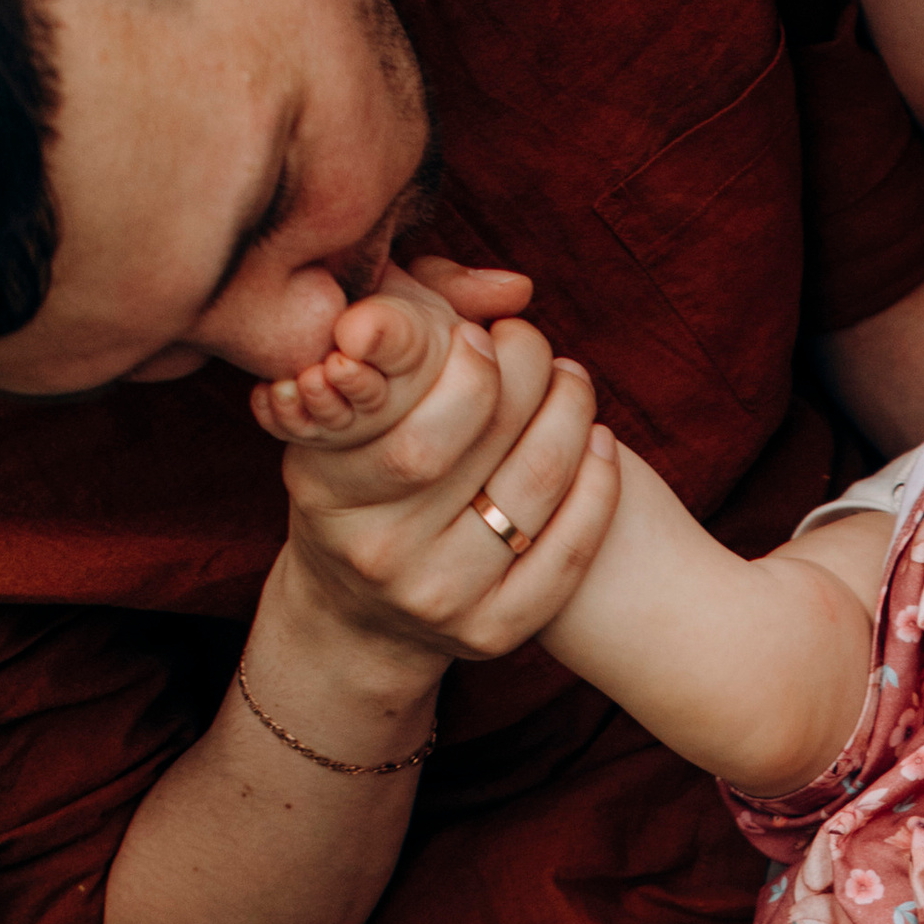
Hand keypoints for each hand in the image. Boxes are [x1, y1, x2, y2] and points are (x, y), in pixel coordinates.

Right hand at [255, 261, 619, 672]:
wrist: (357, 618)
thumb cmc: (363, 475)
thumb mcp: (351, 401)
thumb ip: (411, 321)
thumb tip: (512, 289)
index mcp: (322, 485)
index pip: (400, 408)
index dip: (459, 357)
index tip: (483, 331)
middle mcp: (373, 550)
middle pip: (471, 437)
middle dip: (522, 370)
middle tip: (532, 342)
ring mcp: (435, 597)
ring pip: (530, 485)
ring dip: (571, 414)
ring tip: (572, 380)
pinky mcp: (491, 633)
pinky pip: (567, 550)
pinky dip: (598, 486)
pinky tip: (601, 444)